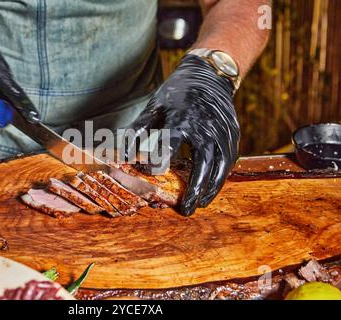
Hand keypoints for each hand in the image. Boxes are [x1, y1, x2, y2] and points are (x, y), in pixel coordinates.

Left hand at [126, 54, 239, 214]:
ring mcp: (223, 129)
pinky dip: (222, 176)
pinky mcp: (233, 132)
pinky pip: (230, 159)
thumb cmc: (175, 94)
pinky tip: (212, 188)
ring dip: (212, 188)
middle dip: (195, 189)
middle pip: (203, 163)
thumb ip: (138, 131)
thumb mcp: (153, 107)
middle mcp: (205, 125)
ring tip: (201, 203)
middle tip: (187, 209)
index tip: (149, 174)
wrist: (208, 75)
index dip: (158, 163)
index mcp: (181, 118)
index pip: (169, 146)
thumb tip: (123, 155)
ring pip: (221, 165)